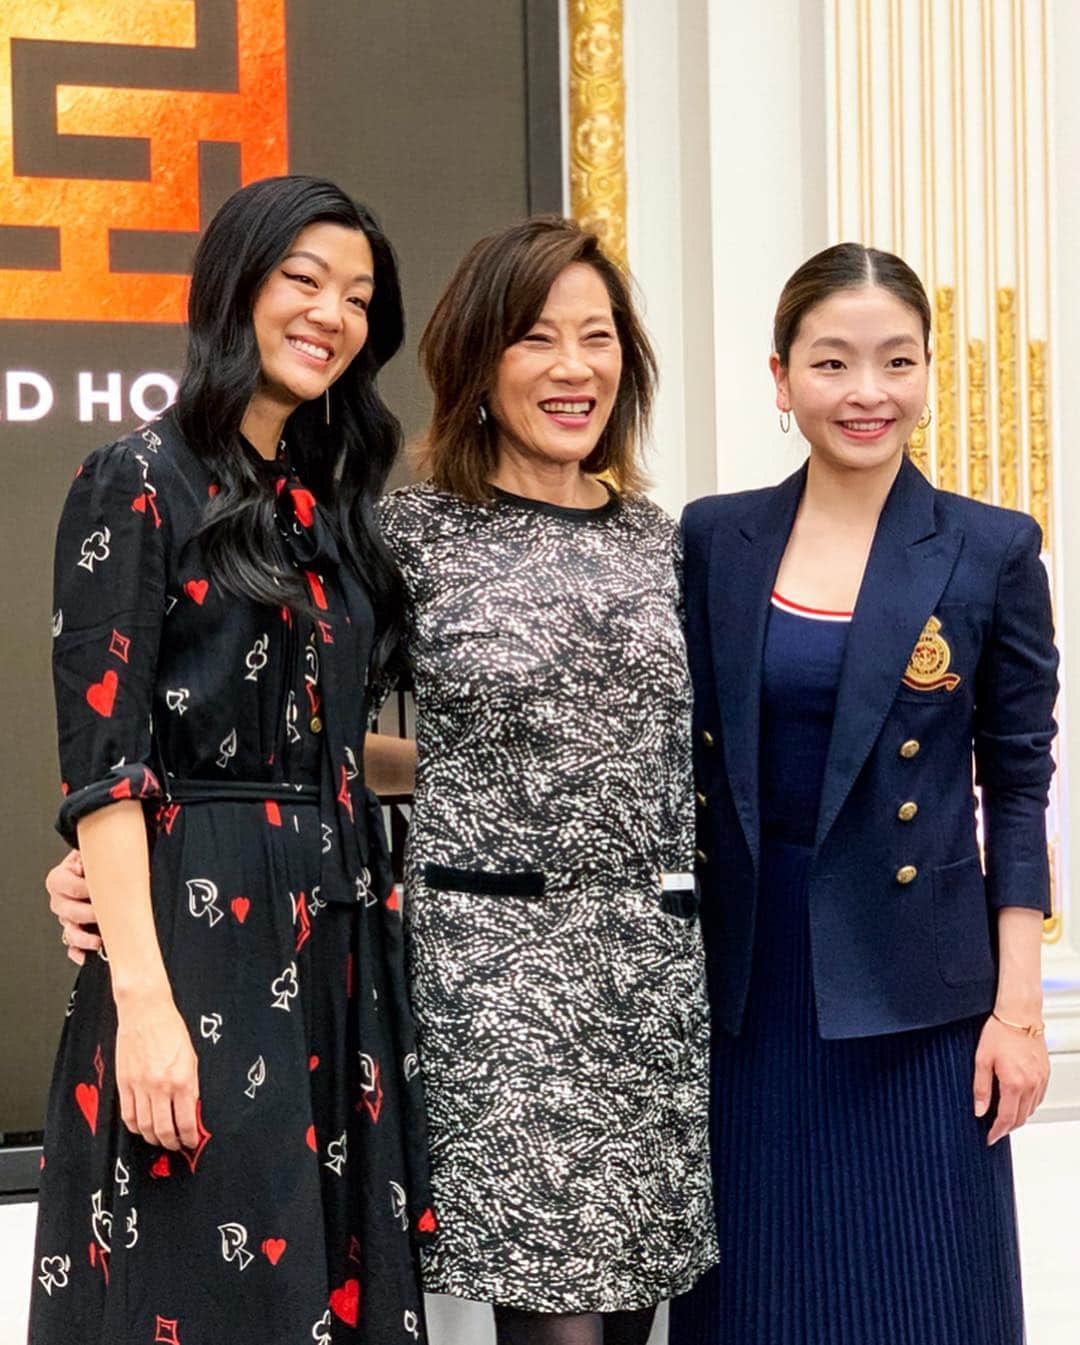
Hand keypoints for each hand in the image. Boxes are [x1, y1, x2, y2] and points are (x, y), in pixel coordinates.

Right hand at [47, 849, 99, 964]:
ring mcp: (66, 919)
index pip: (68, 885)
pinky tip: (87, 956)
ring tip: (98, 940)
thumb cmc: (97, 863)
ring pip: (69, 931)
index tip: (102, 890)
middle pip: (68, 911)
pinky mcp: (75, 933)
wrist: (101, 872)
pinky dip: (79, 953)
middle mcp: (60, 900)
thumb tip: (90, 863)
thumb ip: (91, 858)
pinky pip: (73, 947)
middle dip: (87, 913)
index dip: (85, 888)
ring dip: (83, 938)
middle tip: (104, 914)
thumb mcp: (91, 854)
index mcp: (59, 878)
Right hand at [115, 991, 200, 1150]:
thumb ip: (191, 1086)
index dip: (189, 1138)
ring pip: (144, 1126)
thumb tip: (192, 1111)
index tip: (191, 1142)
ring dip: (153, 1138)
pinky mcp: (123, 1083)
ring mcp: (139, 1086)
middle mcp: (160, 1086)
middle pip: (163, 1129)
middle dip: (171, 1143)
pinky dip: (135, 1127)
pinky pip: (127, 1115)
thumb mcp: (191, 1058)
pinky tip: (142, 1128)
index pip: (185, 1121)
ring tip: (160, 1139)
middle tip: (176, 1145)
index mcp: (181, 1080)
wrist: (146, 1012)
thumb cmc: (171, 1030)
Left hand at [973, 1013, 1049, 1144]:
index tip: (989, 1138)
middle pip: (1020, 1118)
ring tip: (1003, 1118)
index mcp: (1014, 1082)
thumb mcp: (981, 1059)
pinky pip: (1038, 1098)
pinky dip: (1028, 1105)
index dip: (997, 1131)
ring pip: (1031, 1109)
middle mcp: (1031, 1084)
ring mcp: (1041, 1079)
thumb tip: (979, 1110)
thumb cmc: (999, 1031)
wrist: (1020, 1014)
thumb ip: (981, 1088)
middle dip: (1007, 1128)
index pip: (1006, 1118)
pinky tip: (1017, 1102)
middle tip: (994, 1131)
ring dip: (1018, 1117)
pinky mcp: (1045, 1073)